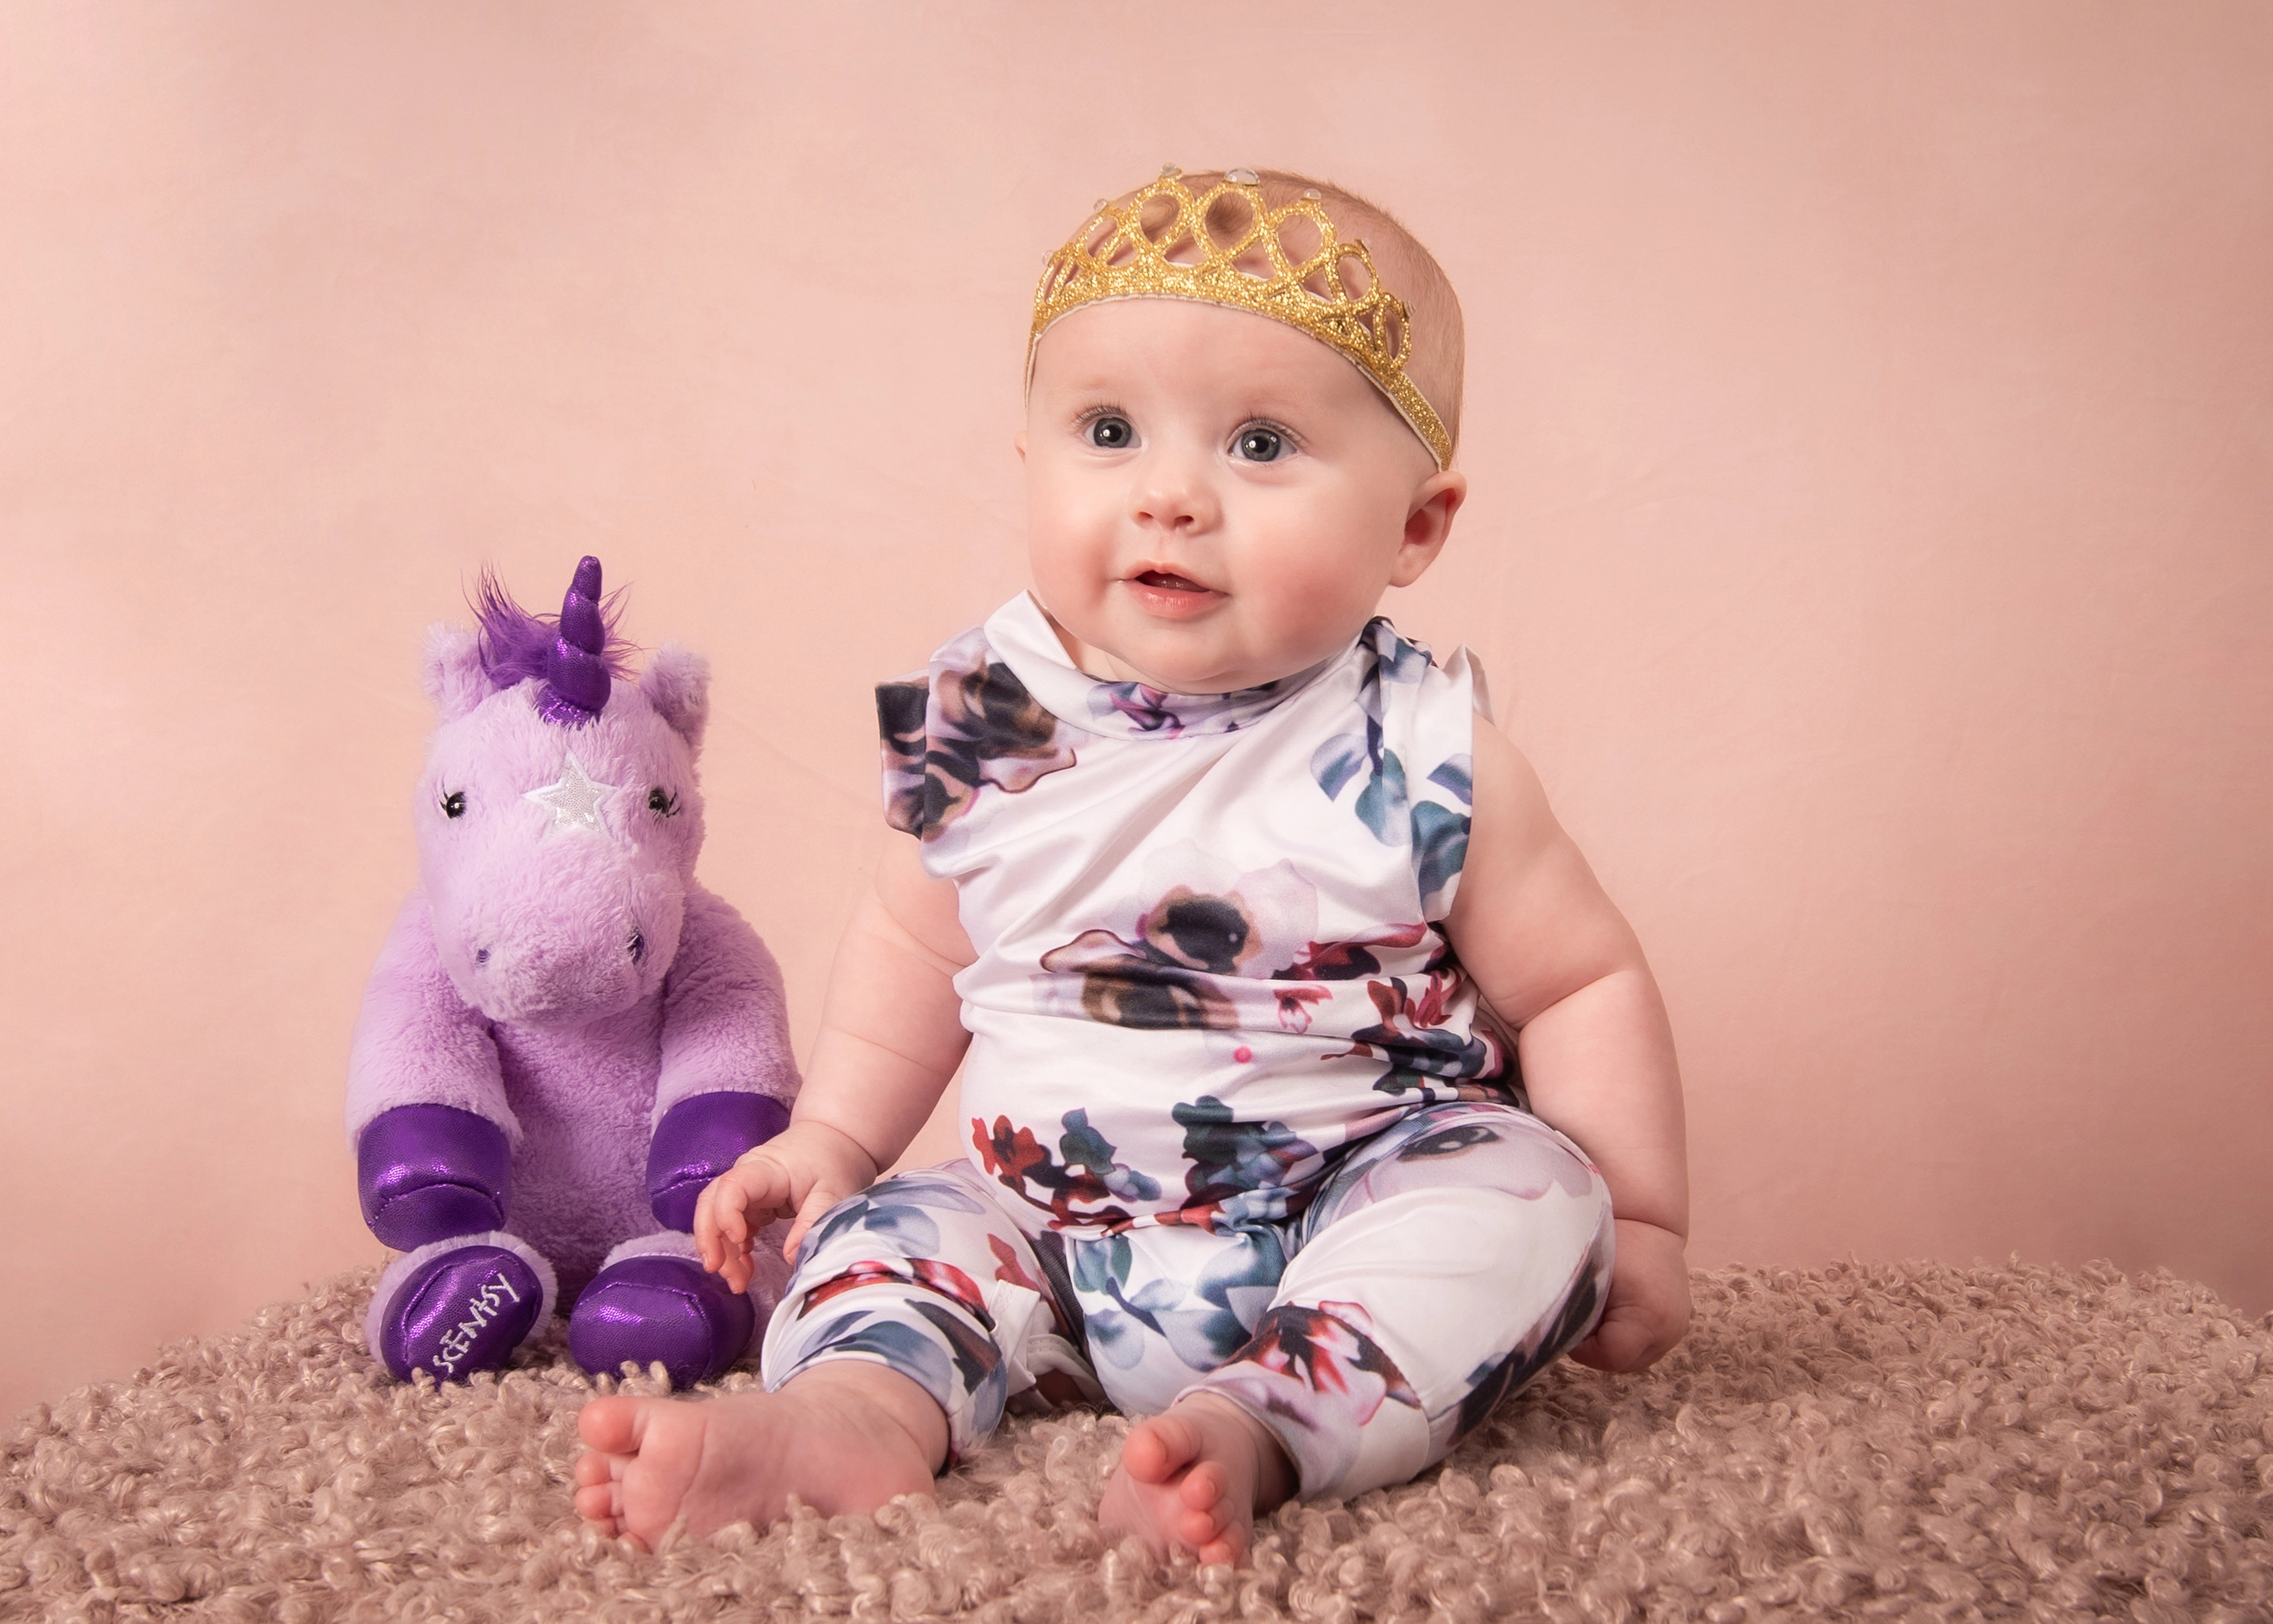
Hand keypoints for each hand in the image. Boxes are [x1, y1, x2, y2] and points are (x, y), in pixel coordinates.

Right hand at [692, 1120, 878, 1292]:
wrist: (834, 1141)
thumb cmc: (834, 1161)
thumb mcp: (833, 1192)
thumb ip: (812, 1222)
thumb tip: (791, 1257)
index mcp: (766, 1168)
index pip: (731, 1186)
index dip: (726, 1214)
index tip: (740, 1240)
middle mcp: (747, 1176)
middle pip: (711, 1203)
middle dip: (710, 1239)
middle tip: (722, 1272)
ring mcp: (747, 1191)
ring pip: (716, 1219)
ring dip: (721, 1251)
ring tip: (737, 1282)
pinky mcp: (752, 1205)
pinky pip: (732, 1228)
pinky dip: (734, 1251)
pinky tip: (745, 1270)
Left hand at [1568, 1218, 1689, 1372]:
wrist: (1647, 1218)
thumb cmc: (1611, 1240)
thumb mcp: (1586, 1275)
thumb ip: (1569, 1310)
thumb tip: (1546, 1340)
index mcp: (1652, 1318)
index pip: (1608, 1357)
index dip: (1583, 1344)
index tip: (1573, 1315)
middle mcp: (1672, 1331)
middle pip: (1620, 1363)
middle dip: (1595, 1345)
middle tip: (1584, 1309)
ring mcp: (1678, 1331)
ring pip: (1631, 1359)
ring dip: (1609, 1342)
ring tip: (1601, 1307)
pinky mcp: (1677, 1327)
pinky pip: (1642, 1347)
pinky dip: (1624, 1336)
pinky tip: (1615, 1311)